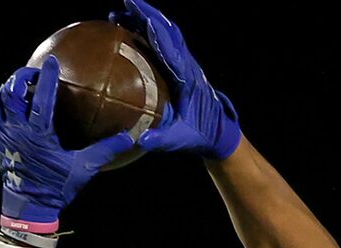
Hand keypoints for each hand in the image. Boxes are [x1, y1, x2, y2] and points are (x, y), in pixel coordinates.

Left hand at [0, 57, 137, 228]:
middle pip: (13, 91)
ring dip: (10, 87)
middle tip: (35, 72)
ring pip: (0, 99)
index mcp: (38, 135)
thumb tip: (128, 137)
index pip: (40, 98)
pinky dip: (3, 101)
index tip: (51, 62)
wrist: (28, 209)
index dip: (46, 77)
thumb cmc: (56, 189)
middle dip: (23, 76)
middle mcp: (17, 130)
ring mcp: (4, 134)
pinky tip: (15, 102)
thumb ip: (105, 151)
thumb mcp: (83, 170)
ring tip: (23, 83)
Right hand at [110, 2, 241, 158]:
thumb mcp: (181, 139)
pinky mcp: (180, 65)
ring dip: (146, 19)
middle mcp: (187, 65)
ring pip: (166, 32)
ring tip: (122, 12)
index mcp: (188, 78)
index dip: (157, 31)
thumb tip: (141, 141)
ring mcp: (184, 62)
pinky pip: (163, 41)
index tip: (141, 17)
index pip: (171, 49)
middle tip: (125, 4)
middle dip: (147, 14)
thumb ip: (162, 140)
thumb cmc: (201, 135)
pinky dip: (148, 30)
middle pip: (167, 31)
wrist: (219, 133)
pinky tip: (130, 29)